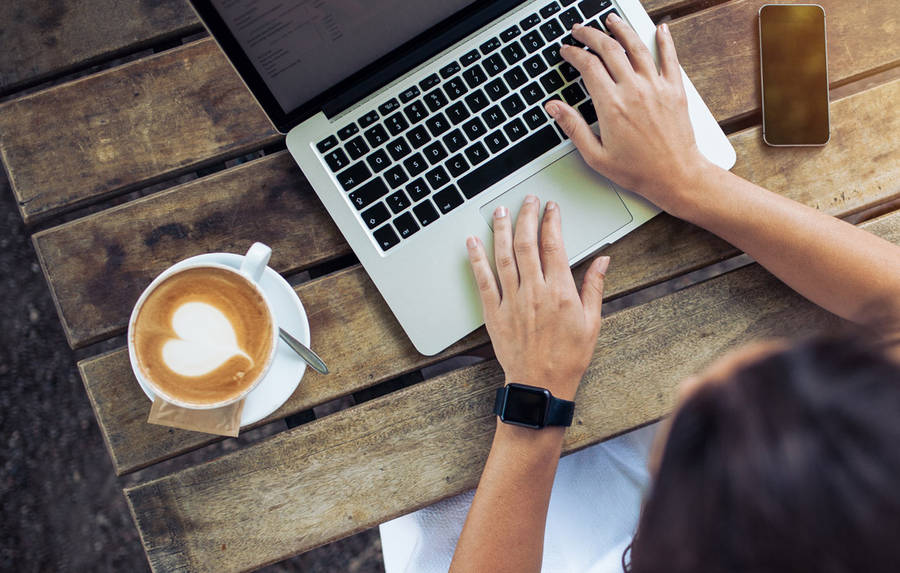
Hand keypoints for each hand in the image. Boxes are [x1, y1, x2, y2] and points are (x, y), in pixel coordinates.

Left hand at [466, 196, 608, 400]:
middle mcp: (534, 292)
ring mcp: (512, 301)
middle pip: (527, 244)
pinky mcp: (494, 313)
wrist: (540, 385)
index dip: (552, 222)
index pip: (554, 246)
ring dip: (501, 230)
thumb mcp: (592, 322)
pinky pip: (483, 280)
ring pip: (504, 256)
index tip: (551, 208)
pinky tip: (472, 242)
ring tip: (500, 210)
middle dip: (527, 217)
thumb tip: (603, 261)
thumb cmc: (568, 357)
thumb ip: (594, 287)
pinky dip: (477, 259)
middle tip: (527, 200)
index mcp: (560, 292)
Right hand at [546, 15, 710, 215]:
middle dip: (591, 35)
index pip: (588, 66)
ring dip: (621, 29)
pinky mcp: (675, 90)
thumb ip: (573, 127)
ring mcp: (656, 87)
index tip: (567, 51)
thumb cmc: (637, 170)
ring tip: (611, 20)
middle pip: (609, 49)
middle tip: (580, 30)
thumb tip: (554, 107)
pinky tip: (661, 30)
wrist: (676, 176)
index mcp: (611, 105)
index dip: (574, 54)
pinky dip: (665, 41)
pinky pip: (669, 58)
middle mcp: (634, 90)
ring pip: (636, 46)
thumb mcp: (596, 155)